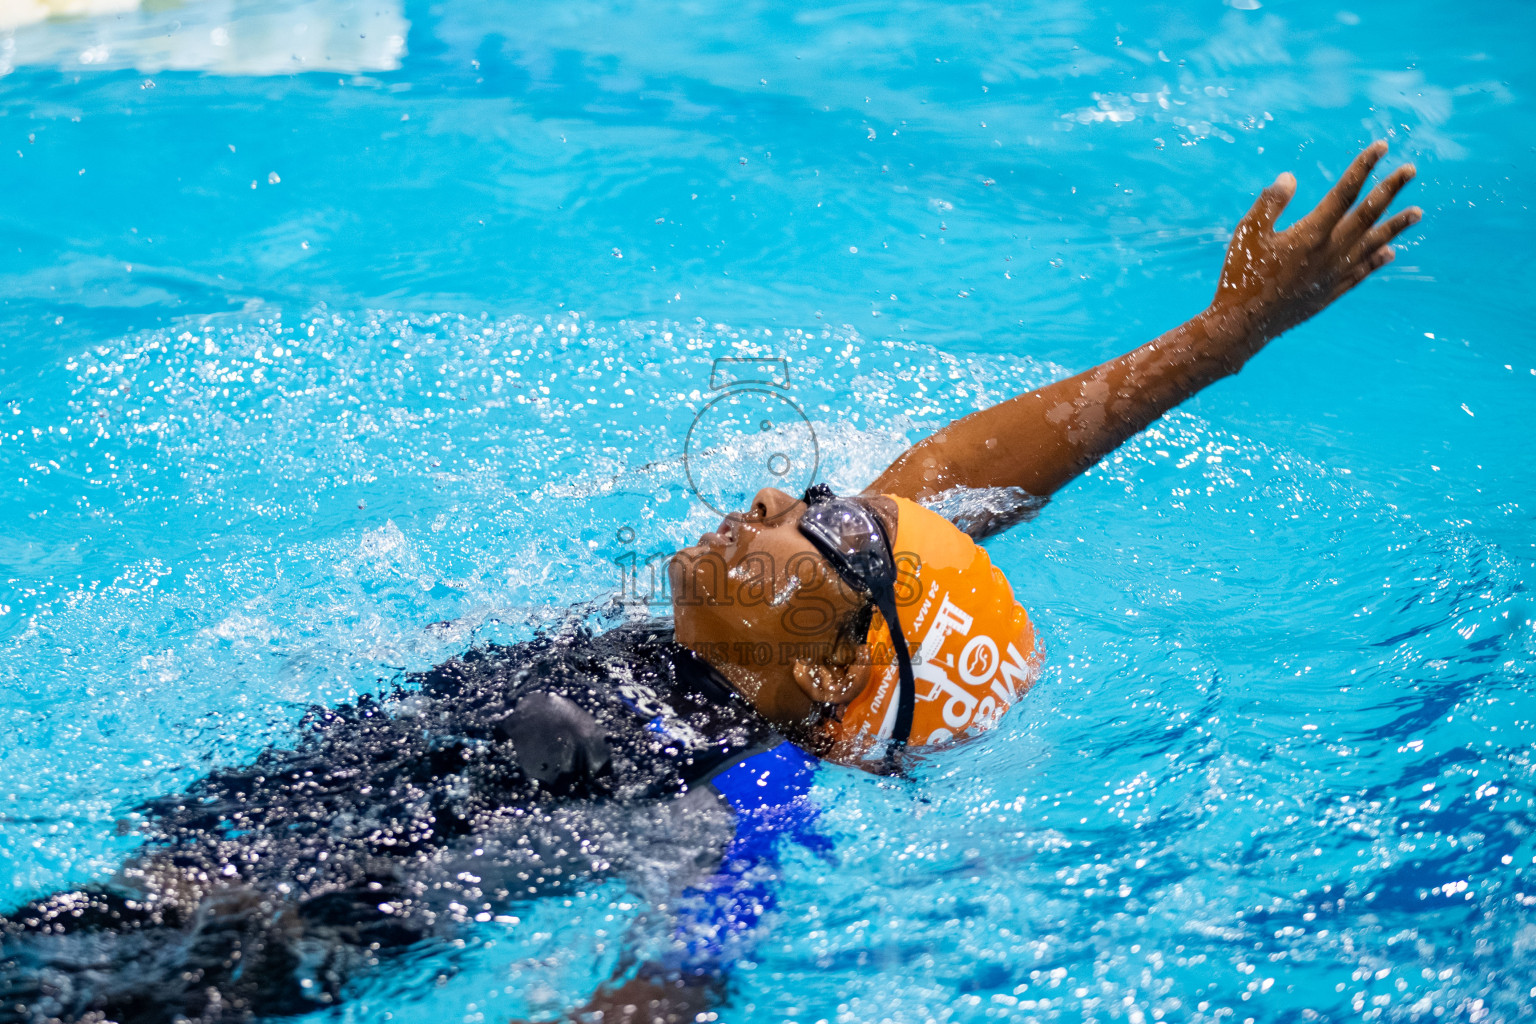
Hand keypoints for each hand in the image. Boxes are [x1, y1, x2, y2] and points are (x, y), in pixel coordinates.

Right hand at [1208, 140, 1421, 357]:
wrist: (1243, 324)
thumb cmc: (1240, 275)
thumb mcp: (1247, 232)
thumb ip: (1270, 203)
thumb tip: (1290, 178)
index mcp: (1310, 233)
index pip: (1345, 192)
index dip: (1364, 167)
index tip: (1381, 147)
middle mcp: (1330, 252)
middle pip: (1368, 214)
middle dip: (1391, 189)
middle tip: (1411, 170)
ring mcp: (1333, 274)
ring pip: (1373, 244)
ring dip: (1396, 226)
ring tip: (1417, 213)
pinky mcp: (1330, 293)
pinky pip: (1361, 272)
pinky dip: (1377, 260)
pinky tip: (1390, 252)